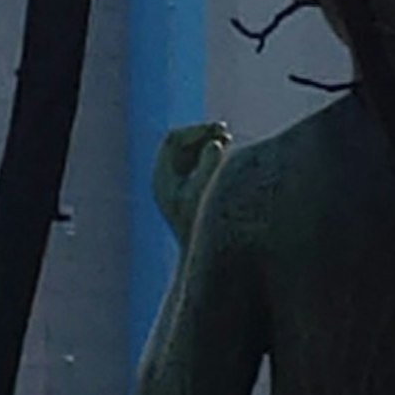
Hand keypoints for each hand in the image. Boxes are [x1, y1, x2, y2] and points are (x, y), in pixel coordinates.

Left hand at [150, 118, 233, 238]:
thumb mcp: (209, 195)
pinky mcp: (190, 195)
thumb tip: (216, 144)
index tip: (221, 131)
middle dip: (204, 136)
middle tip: (227, 133)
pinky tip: (232, 163)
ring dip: (210, 146)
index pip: (173, 140)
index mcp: (162, 180)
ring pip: (191, 155)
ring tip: (230, 144)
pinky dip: (215, 160)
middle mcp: (166, 182)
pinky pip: (200, 166)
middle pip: (181, 145)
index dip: (197, 131)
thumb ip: (211, 166)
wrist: (203, 263)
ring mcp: (177, 188)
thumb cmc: (207, 229)